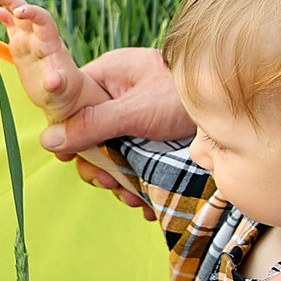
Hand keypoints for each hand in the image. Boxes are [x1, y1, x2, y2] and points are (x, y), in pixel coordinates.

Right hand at [0, 0, 99, 121]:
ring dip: (7, 2)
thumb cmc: (65, 94)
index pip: (43, 21)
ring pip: (17, 16)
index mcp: (51, 44)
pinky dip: (2, 17)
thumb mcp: (60, 91)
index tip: (18, 11)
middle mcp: (40, 38)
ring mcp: (30, 40)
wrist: (64, 95)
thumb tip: (53, 80)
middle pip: (27, 13)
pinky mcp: (21, 46)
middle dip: (13, 0)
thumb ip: (56, 84)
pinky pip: (11, 26)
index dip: (32, 13)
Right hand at [44, 46, 195, 212]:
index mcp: (108, 77)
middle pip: (91, 137)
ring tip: (134, 199)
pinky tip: (149, 203)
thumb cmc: (183, 93)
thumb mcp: (135, 110)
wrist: (232, 104)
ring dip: (120, 182)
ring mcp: (137, 121)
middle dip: (99, 167)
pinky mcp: (155, 141)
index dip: (68, 134)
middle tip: (110, 183)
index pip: (70, 105)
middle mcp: (119, 98)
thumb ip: (93, 124)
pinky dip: (140, 185)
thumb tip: (48, 140)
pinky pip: (137, 164)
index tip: (74, 159)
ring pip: (114, 156)